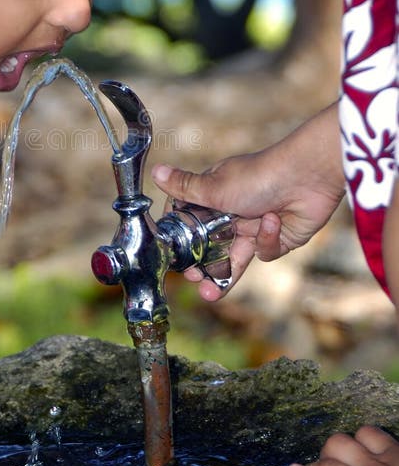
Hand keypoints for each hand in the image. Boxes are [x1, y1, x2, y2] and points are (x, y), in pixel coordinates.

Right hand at [151, 103, 344, 299]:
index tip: (173, 254)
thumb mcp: (215, 186)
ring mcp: (256, 224)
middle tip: (193, 279)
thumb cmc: (260, 176)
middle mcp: (234, 210)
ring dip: (225, 274)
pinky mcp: (278, 237)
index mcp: (215, 193)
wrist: (309, 176)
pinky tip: (273, 221)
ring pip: (236, 257)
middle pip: (212, 244)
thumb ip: (185, 188)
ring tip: (210, 293)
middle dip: (202, 265)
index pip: (191, 219)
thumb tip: (156, 172)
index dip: (183, 238)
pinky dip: (268, 239)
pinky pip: (265, 251)